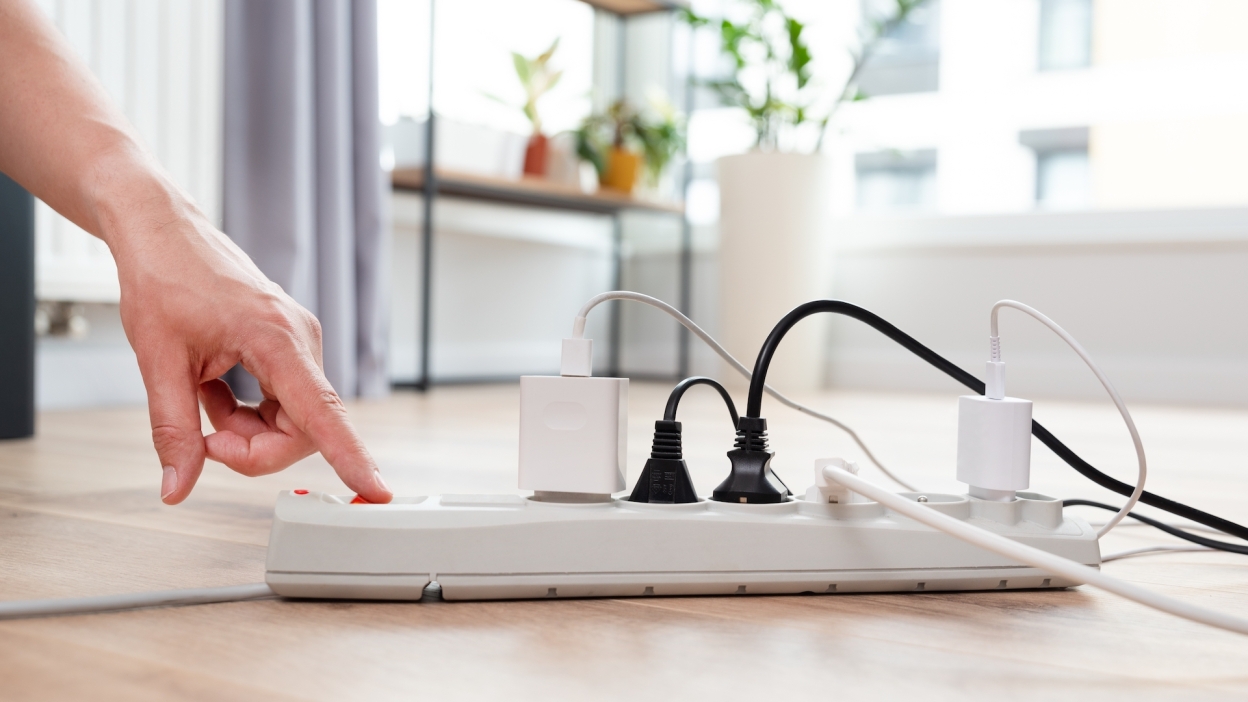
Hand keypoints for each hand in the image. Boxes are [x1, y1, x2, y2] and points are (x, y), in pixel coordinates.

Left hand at [109, 186, 391, 504]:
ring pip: (292, 418)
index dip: (350, 454)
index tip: (376, 488)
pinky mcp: (288, 345)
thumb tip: (177, 486)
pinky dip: (248, 411)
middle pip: (304, 428)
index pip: (321, 411)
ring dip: (247, 430)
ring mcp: (298, 341)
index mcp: (276, 339)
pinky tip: (214, 389)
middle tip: (205, 441)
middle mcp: (300, 339)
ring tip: (201, 401)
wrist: (162, 231)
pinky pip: (283, 400)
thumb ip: (173, 429)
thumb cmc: (163, 278)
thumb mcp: (157, 360)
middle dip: (256, 449)